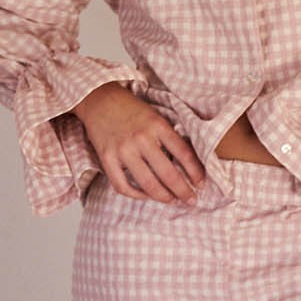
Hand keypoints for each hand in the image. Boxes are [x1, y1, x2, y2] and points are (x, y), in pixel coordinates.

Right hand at [71, 82, 204, 205]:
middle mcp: (141, 138)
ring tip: (171, 200)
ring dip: (163, 197)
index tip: (201, 184)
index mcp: (157, 125)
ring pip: (148, 184)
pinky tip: (146, 195)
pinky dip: (136, 195)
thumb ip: (169, 137)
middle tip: (191, 200)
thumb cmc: (132, 110)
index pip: (183, 154)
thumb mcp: (156, 117)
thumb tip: (188, 165)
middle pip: (168, 174)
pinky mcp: (107, 159)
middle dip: (183, 191)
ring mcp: (123, 150)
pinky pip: (123, 186)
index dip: (195, 172)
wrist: (100, 100)